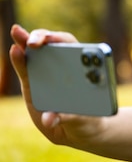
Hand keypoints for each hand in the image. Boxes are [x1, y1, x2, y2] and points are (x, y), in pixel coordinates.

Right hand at [9, 24, 99, 145]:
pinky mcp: (32, 83)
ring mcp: (47, 73)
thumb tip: (49, 118)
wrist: (77, 130)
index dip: (63, 41)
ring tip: (16, 31)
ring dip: (24, 40)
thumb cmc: (87, 121)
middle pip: (53, 45)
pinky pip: (25, 67)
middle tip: (34, 40)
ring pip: (36, 52)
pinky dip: (19, 58)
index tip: (55, 39)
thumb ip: (67, 118)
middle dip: (43, 37)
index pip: (73, 48)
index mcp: (82, 70)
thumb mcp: (82, 121)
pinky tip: (14, 50)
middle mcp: (64, 67)